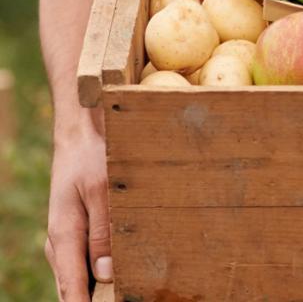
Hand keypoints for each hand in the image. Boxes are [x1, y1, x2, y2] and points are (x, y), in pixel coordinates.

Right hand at [45, 129, 111, 300]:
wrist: (82, 133)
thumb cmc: (92, 157)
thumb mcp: (104, 191)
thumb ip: (104, 232)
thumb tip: (105, 274)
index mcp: (64, 235)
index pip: (71, 288)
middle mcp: (61, 241)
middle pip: (74, 287)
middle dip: (93, 300)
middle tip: (122, 300)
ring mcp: (68, 236)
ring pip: (80, 275)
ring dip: (98, 287)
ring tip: (125, 292)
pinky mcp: (78, 229)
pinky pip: (85, 259)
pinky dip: (99, 270)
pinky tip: (118, 274)